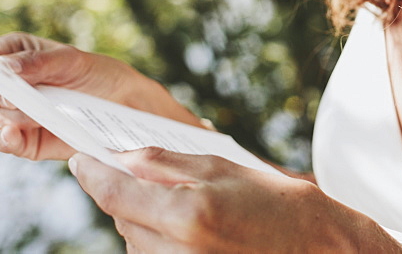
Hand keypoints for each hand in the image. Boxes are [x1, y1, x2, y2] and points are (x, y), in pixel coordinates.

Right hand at [0, 33, 200, 160]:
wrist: (124, 105)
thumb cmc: (97, 74)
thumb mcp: (72, 61)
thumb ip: (38, 62)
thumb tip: (4, 65)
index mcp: (19, 56)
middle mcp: (13, 86)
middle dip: (5, 91)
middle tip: (21, 93)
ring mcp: (19, 113)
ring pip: (1, 115)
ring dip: (17, 114)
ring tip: (41, 111)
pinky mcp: (28, 139)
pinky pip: (6, 142)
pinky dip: (7, 140)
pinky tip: (12, 134)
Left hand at [69, 148, 401, 252]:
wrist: (320, 249)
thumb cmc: (284, 206)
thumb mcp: (229, 170)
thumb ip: (172, 164)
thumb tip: (127, 157)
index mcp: (187, 214)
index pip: (115, 194)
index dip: (92, 174)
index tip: (80, 159)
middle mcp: (176, 250)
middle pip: (122, 218)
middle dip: (124, 192)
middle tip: (137, 171)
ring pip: (135, 240)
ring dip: (143, 217)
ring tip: (181, 200)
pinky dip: (159, 238)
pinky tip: (189, 223)